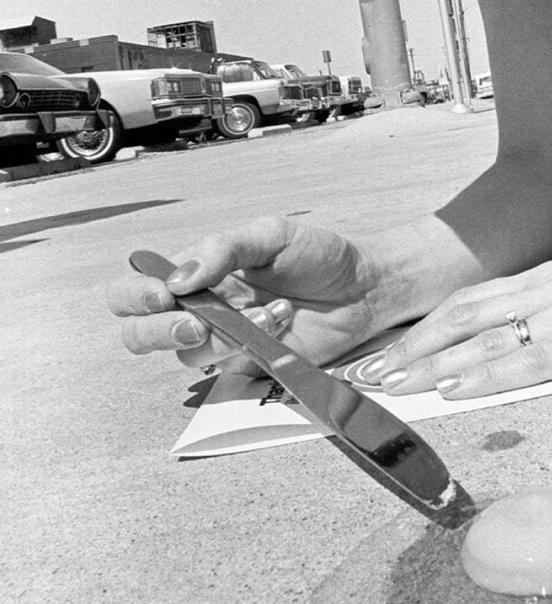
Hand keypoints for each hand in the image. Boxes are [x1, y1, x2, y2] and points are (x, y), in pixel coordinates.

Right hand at [106, 215, 383, 371]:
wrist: (364, 287)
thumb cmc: (316, 254)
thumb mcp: (270, 234)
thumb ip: (222, 249)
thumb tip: (178, 279)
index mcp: (196, 271)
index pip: (134, 289)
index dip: (134, 296)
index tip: (163, 294)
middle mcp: (200, 308)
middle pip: (139, 335)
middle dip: (159, 332)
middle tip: (197, 324)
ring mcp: (223, 341)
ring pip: (187, 357)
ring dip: (226, 334)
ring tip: (273, 309)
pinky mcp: (250, 366)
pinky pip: (231, 368)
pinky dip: (256, 344)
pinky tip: (284, 322)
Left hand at [368, 233, 551, 398]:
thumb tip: (533, 334)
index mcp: (547, 280)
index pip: (471, 302)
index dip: (426, 328)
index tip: (390, 351)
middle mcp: (544, 291)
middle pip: (459, 317)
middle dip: (410, 347)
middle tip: (367, 373)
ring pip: (480, 338)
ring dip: (429, 363)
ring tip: (390, 385)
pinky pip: (525, 358)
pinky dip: (483, 374)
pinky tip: (454, 388)